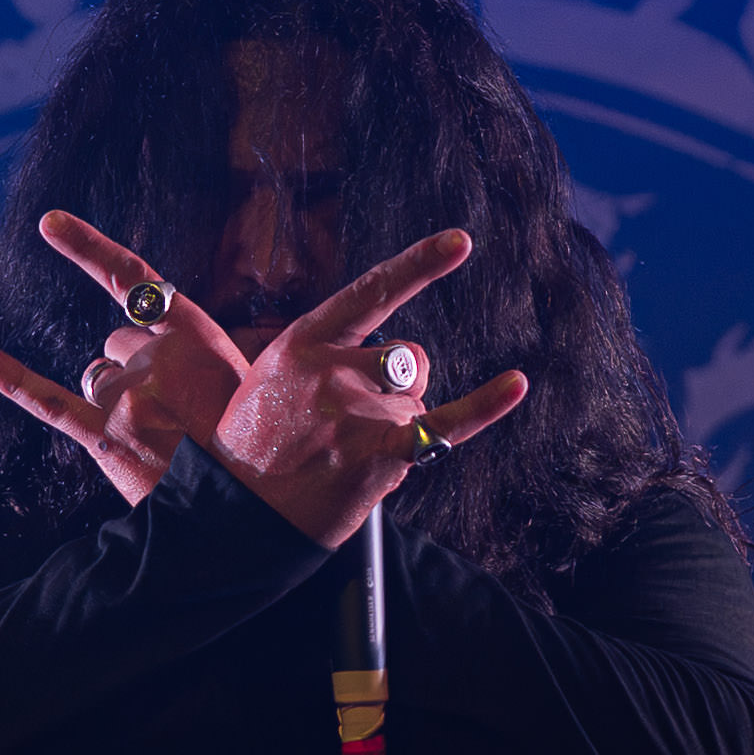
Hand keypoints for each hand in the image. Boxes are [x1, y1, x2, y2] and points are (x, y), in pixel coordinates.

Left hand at [0, 212, 249, 504]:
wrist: (250, 505)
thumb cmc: (251, 442)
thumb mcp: (249, 379)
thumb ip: (200, 351)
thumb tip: (149, 340)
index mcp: (199, 336)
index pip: (134, 280)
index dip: (87, 248)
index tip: (47, 223)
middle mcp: (158, 359)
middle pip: (119, 341)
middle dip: (138, 367)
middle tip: (178, 409)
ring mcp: (128, 400)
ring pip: (97, 377)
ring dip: (116, 396)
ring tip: (159, 432)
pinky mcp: (105, 440)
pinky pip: (51, 403)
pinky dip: (17, 382)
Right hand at [212, 229, 527, 547]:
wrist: (238, 513)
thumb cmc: (258, 446)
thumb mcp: (274, 377)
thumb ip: (331, 355)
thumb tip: (399, 358)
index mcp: (305, 340)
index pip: (372, 291)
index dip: (420, 263)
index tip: (460, 241)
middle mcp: (334, 368)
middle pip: (408, 358)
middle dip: (398, 387)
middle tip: (350, 426)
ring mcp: (357, 410)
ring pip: (417, 401)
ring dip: (399, 425)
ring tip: (349, 454)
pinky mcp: (379, 454)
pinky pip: (445, 423)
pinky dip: (484, 405)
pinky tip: (515, 384)